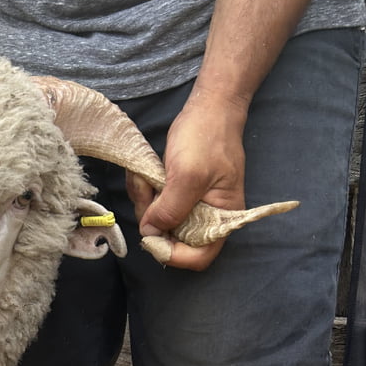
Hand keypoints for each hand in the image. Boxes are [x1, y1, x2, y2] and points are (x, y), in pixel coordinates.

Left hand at [127, 88, 248, 270]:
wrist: (209, 108)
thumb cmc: (207, 138)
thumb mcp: (188, 175)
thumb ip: (171, 209)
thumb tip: (151, 233)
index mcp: (221, 219)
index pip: (199, 257)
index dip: (174, 255)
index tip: (152, 237)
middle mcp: (206, 218)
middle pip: (172, 240)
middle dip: (153, 219)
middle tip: (146, 190)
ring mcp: (190, 207)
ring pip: (158, 222)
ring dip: (144, 201)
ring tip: (145, 176)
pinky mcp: (176, 195)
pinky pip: (154, 205)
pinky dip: (144, 191)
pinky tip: (144, 174)